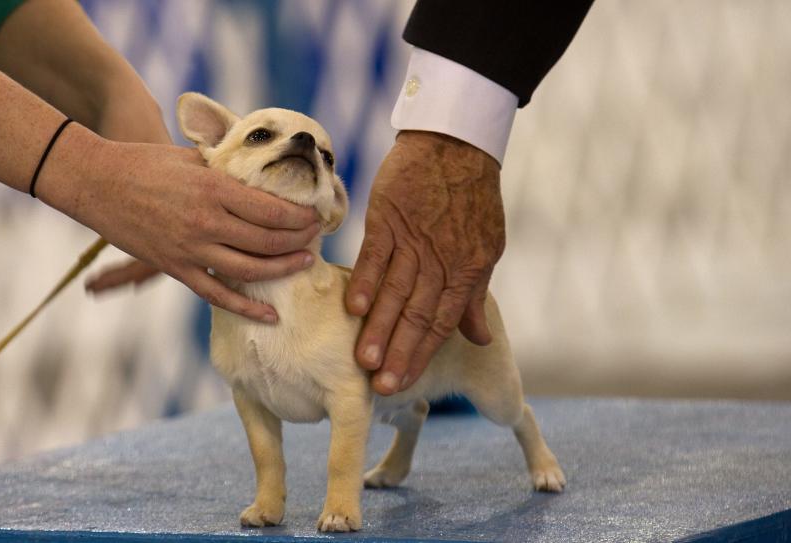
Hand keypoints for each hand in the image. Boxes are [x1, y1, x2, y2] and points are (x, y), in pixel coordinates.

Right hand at [40, 128, 319, 323]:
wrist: (95, 182)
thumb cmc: (144, 162)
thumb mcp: (192, 158)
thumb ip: (227, 171)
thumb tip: (260, 179)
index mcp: (213, 188)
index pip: (271, 209)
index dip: (299, 216)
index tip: (314, 216)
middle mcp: (206, 221)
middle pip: (267, 240)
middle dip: (299, 240)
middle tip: (316, 237)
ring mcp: (190, 249)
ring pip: (250, 269)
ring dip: (283, 269)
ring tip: (305, 262)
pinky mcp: (176, 268)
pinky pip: (217, 294)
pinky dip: (246, 309)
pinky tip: (271, 315)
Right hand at [346, 131, 505, 394]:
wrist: (455, 145)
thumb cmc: (472, 199)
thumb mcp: (488, 248)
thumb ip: (476, 296)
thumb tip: (478, 339)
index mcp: (468, 271)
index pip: (441, 323)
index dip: (421, 355)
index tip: (402, 383)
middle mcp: (441, 260)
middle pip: (416, 314)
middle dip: (399, 353)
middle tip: (382, 386)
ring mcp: (413, 240)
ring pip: (394, 292)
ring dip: (379, 328)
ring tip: (364, 359)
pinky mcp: (388, 219)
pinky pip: (375, 256)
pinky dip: (365, 282)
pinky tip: (355, 310)